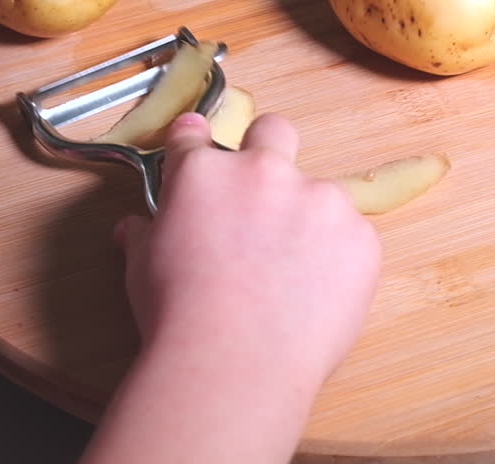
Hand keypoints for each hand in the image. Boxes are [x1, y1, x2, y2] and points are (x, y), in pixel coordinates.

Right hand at [118, 111, 380, 377]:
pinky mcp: (359, 234)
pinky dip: (338, 258)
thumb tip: (135, 228)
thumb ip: (146, 235)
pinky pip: (351, 236)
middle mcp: (263, 171)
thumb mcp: (142, 268)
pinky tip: (316, 296)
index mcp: (203, 173)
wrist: (235, 361)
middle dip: (266, 153)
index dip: (195, 143)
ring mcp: (318, 198)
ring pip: (319, 193)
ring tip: (291, 276)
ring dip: (308, 220)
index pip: (195, 134)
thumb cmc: (178, 317)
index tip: (200, 150)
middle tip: (261, 200)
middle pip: (273, 132)